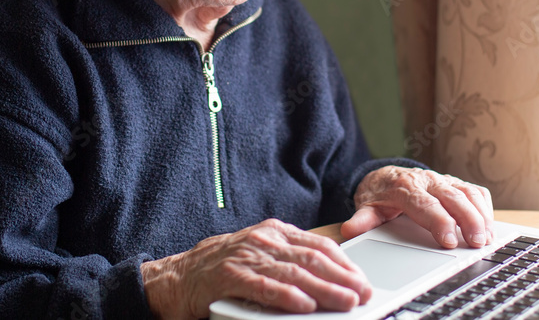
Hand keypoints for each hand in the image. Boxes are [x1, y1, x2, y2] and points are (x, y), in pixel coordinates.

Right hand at [140, 218, 371, 318]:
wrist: (173, 277)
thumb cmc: (221, 270)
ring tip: (345, 302)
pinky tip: (304, 305)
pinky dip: (286, 297)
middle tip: (364, 294)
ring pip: (293, 273)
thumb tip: (330, 283)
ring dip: (324, 289)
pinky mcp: (228, 276)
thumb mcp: (261, 259)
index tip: (364, 281)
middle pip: (312, 259)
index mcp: (276, 233)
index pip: (320, 245)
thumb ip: (290, 265)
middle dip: (343, 278)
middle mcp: (264, 239)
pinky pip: (263, 287)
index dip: (346, 264)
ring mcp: (246, 256)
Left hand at [341, 166, 493, 248]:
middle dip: (468, 219)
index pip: (425, 204)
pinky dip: (485, 207)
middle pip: (452, 197)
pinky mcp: (455, 183)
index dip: (439, 221)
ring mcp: (444, 180)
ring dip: (481, 214)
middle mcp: (427, 180)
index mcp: (406, 187)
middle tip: (477, 242)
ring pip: (467, 192)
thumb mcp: (367, 207)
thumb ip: (363, 219)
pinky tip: (490, 225)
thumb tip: (350, 230)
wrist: (384, 176)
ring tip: (488, 238)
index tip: (449, 240)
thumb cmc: (380, 196)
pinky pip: (475, 191)